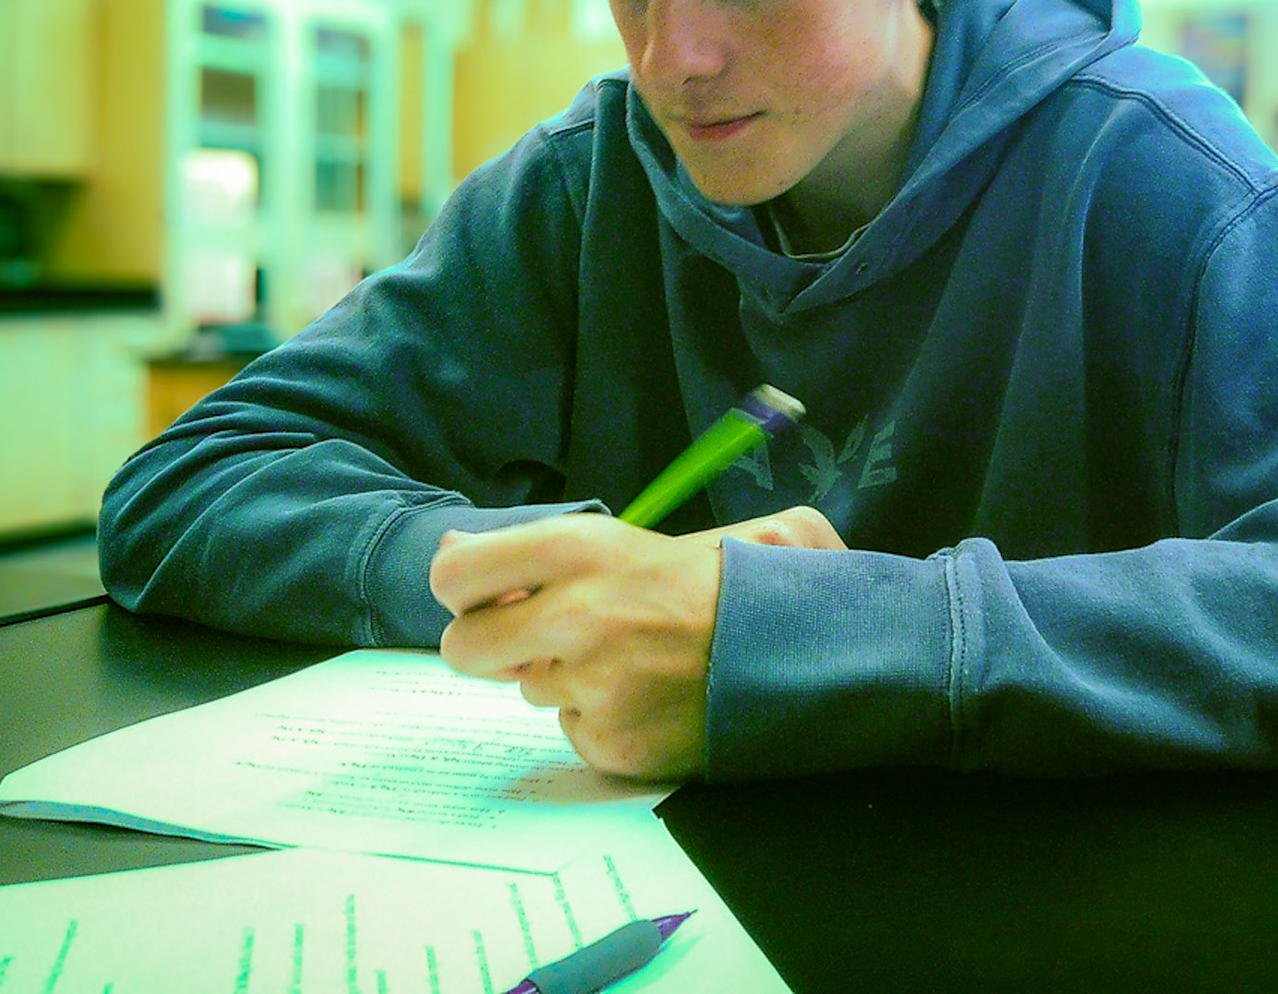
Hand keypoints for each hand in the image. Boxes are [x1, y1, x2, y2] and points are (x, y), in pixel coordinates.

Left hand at [430, 507, 843, 779]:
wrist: (820, 652)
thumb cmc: (751, 583)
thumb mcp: (671, 531)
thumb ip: (553, 539)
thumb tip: (461, 539)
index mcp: (585, 550)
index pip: (457, 571)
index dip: (464, 586)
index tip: (489, 594)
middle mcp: (574, 618)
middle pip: (462, 647)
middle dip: (491, 644)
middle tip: (539, 639)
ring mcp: (591, 688)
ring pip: (532, 690)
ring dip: (569, 679)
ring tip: (638, 662)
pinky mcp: (612, 746)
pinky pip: (578, 733)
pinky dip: (608, 721)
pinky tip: (658, 700)